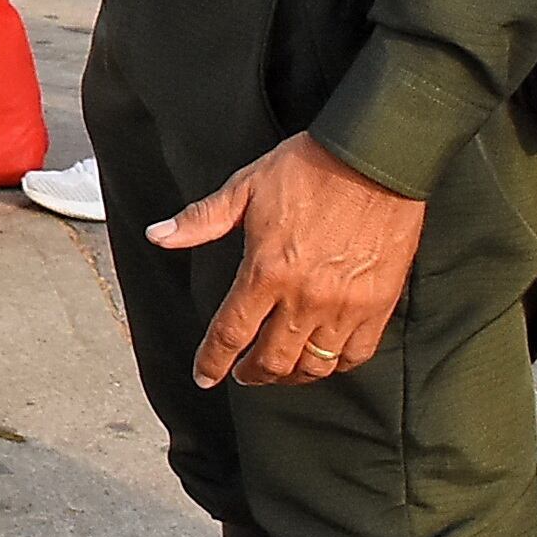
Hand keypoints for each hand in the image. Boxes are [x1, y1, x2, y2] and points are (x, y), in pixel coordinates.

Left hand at [151, 134, 426, 386]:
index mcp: (266, 272)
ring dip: (290, 375)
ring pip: (314, 366)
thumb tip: (158, 235)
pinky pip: (355, 354)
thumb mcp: (245, 187)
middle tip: (241, 374)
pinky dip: (335, 365)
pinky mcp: (378, 305)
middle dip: (251, 374)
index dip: (213, 361)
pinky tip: (322, 358)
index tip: (205, 376)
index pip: (231, 334)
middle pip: (272, 361)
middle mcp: (305, 298)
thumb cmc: (308, 170)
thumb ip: (201, 219)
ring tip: (278, 370)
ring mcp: (345, 306)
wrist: (375, 160)